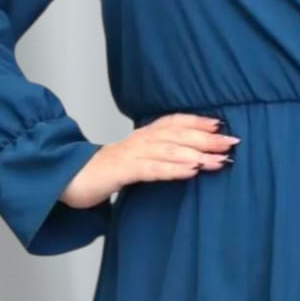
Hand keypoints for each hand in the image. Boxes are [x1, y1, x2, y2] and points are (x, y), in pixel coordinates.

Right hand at [60, 114, 238, 206]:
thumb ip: (159, 156)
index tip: (220, 124)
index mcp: (143, 136)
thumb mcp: (136, 159)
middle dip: (206, 139)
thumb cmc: (106, 171)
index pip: (173, 122)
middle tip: (231, 143)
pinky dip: (173, 169)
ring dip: (196, 154)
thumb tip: (191, 158)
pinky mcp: (121, 171)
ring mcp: (130, 154)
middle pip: (177, 135)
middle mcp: (139, 140)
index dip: (196, 122)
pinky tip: (191, 171)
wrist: (68, 178)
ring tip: (218, 160)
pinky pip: (151, 169)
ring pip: (168, 150)